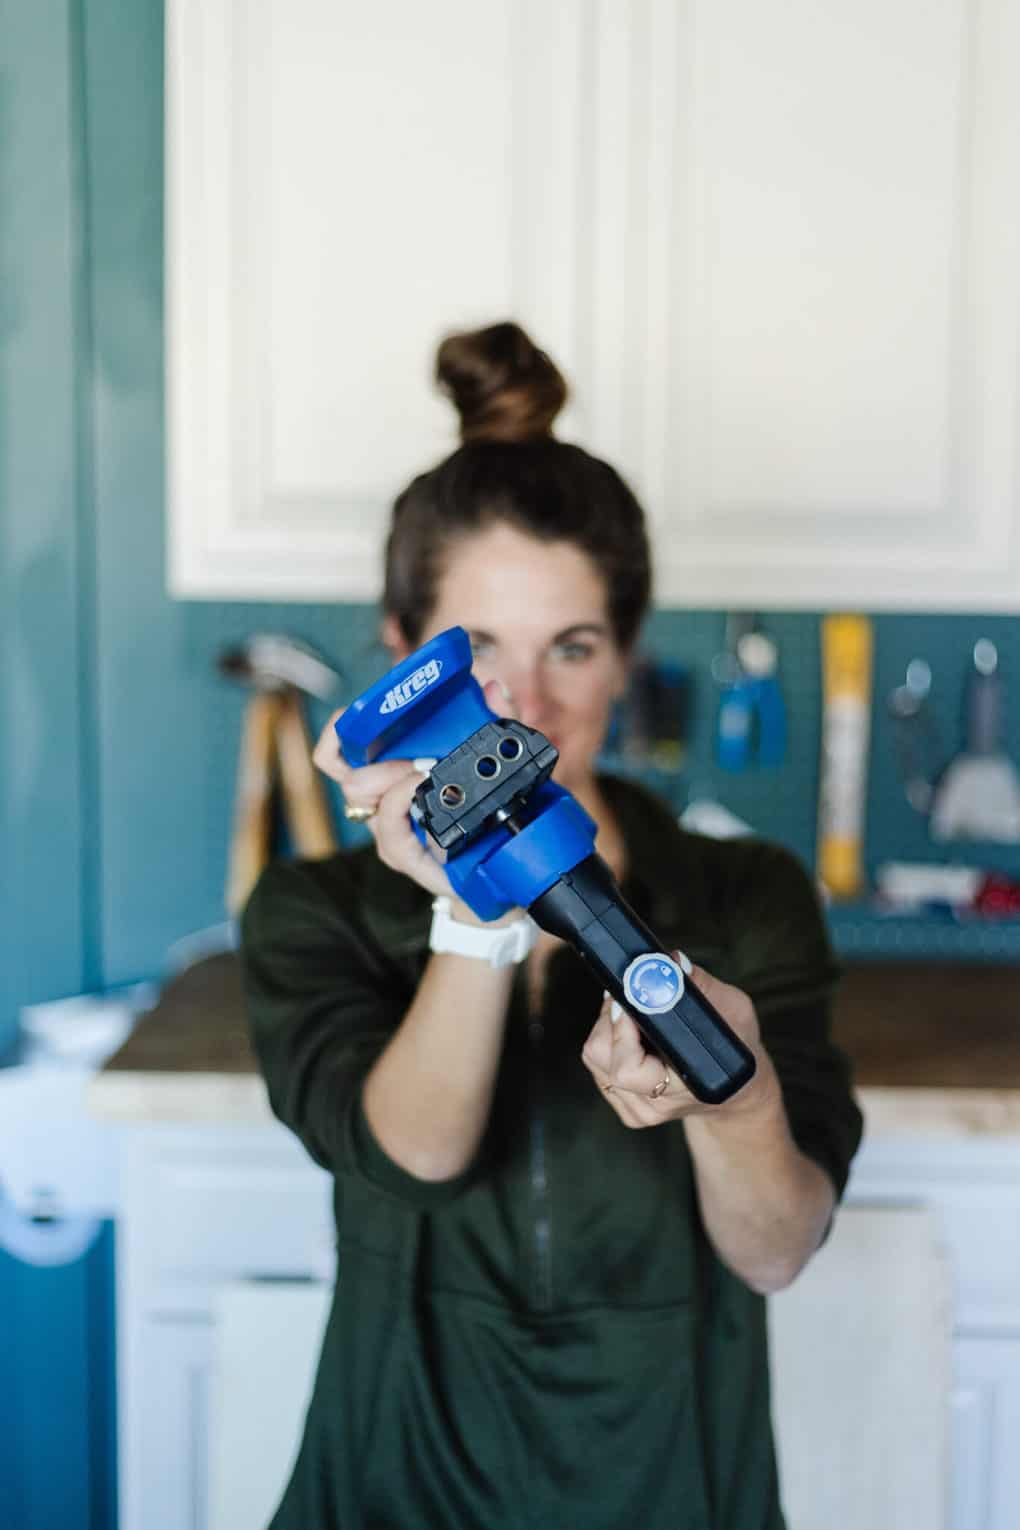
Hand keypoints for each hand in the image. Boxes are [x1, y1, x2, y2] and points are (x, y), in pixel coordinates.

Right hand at [312, 681, 521, 911]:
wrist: (505, 864)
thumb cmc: (490, 809)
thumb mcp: (495, 756)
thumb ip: (498, 719)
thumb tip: (493, 686)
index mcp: (391, 775)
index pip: (340, 751)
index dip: (339, 731)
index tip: (361, 715)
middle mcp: (382, 802)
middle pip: (345, 771)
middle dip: (369, 752)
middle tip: (410, 751)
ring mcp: (389, 830)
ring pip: (358, 793)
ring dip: (386, 773)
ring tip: (420, 769)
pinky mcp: (403, 855)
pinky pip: (388, 827)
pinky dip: (400, 800)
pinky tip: (421, 788)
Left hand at [580, 957, 776, 1127]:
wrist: (737, 1090)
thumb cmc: (737, 1049)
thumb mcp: (734, 1010)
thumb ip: (702, 985)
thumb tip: (672, 962)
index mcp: (685, 1086)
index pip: (628, 1069)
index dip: (621, 1029)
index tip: (629, 998)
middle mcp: (657, 1105)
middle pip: (602, 1056)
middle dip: (610, 1017)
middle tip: (630, 995)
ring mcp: (638, 1110)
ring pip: (595, 1057)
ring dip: (607, 1026)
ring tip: (633, 1011)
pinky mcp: (626, 1107)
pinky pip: (597, 1065)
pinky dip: (608, 1041)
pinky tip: (632, 1033)